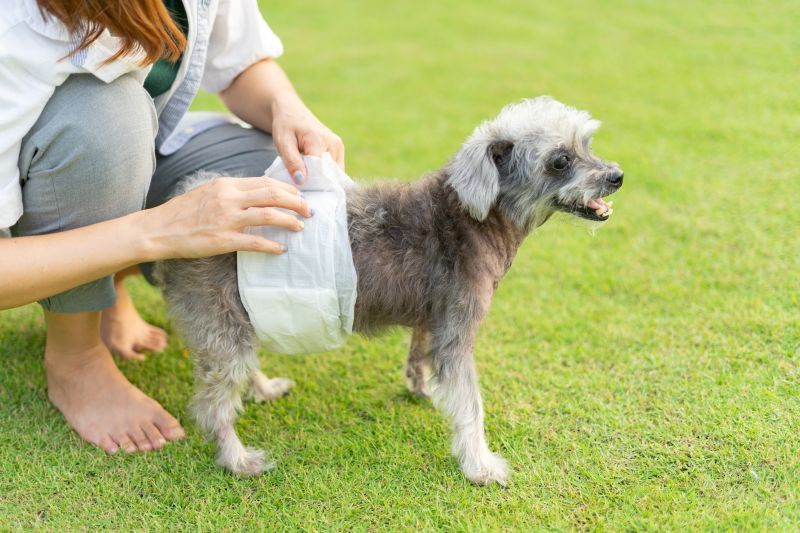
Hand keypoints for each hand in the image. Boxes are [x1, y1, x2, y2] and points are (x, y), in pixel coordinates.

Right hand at [143, 176, 312, 259]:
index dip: (288, 189)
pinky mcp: (222, 240)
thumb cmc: (183, 212)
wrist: (157, 229)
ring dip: (289, 221)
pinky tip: (281, 249)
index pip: (266, 182)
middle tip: (309, 210)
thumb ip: (233, 192)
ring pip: (268, 215)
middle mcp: (229, 198)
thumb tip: (259, 194)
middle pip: (272, 194)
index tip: (300, 196)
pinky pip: (254, 242)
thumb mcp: (209, 192)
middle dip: (296, 202)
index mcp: (227, 184)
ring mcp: (226, 219)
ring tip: (300, 227)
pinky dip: (272, 245)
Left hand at [270, 95, 344, 183]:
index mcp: (318, 140)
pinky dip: (325, 173)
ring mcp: (338, 146)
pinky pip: (335, 169)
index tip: (298, 184)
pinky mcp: (339, 148)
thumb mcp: (282, 142)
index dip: (309, 181)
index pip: (319, 171)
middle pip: (329, 174)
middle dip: (316, 181)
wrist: (292, 111)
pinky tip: (313, 169)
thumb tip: (302, 181)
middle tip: (300, 179)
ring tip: (306, 171)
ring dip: (321, 177)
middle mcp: (334, 143)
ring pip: (333, 173)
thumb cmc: (285, 126)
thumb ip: (292, 162)